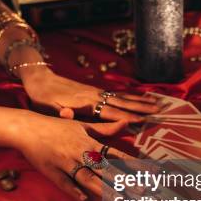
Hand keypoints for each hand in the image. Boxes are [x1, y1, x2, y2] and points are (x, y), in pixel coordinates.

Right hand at [11, 110, 132, 200]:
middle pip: (105, 169)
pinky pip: (65, 183)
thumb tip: (126, 123)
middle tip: (141, 191)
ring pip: (87, 178)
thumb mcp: (82, 125)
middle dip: (124, 181)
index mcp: (89, 142)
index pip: (115, 155)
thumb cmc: (56, 127)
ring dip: (104, 189)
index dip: (133, 164)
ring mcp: (65, 163)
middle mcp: (80, 153)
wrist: (28, 128)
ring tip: (119, 200)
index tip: (149, 172)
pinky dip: (75, 191)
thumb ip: (104, 129)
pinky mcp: (52, 172)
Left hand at [20, 67, 160, 121]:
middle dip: (141, 108)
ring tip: (159, 103)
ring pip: (123, 97)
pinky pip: (117, 94)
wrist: (40, 79)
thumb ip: (59, 113)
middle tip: (160, 112)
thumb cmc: (42, 99)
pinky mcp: (95, 90)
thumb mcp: (47, 109)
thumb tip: (69, 115)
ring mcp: (96, 92)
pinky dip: (131, 95)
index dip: (125, 117)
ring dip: (141, 101)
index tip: (142, 121)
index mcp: (85, 104)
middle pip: (122, 103)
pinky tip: (141, 97)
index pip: (109, 112)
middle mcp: (94, 96)